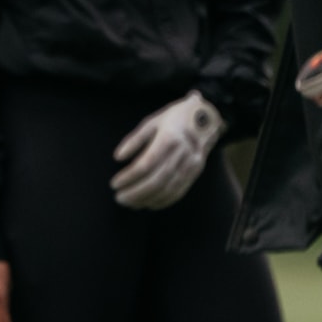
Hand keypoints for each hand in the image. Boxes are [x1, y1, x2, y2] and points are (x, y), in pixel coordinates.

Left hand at [108, 92, 223, 211]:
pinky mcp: (196, 173)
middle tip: (119, 198)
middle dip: (135, 193)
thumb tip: (117, 157)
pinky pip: (179, 192)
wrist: (207, 117)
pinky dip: (162, 201)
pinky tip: (148, 204)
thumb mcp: (152, 122)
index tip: (114, 183)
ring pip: (168, 189)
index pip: (146, 164)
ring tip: (130, 203)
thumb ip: (134, 139)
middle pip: (157, 180)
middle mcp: (182, 154)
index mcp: (169, 138)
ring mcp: (192, 165)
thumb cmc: (174, 118)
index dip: (129, 177)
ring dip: (146, 199)